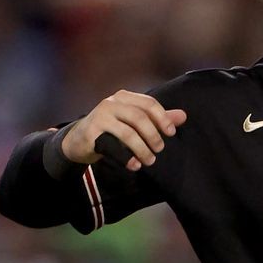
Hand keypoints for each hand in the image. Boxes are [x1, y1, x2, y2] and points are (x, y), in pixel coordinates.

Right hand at [61, 90, 186, 171]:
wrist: (79, 140)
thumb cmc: (111, 130)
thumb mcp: (134, 122)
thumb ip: (157, 119)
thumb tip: (183, 116)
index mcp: (124, 97)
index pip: (149, 103)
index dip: (162, 118)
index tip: (171, 133)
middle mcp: (111, 103)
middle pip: (139, 118)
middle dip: (153, 136)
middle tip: (159, 150)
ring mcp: (100, 117)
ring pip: (128, 133)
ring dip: (142, 150)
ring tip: (149, 161)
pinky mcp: (91, 133)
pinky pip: (112, 147)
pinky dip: (126, 158)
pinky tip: (135, 166)